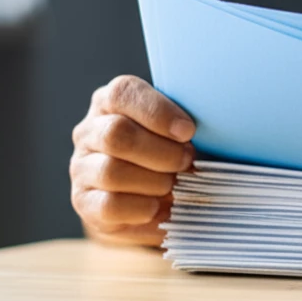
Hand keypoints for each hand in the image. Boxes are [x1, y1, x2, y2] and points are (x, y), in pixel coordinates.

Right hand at [71, 75, 195, 246]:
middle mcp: (90, 131)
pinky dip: (140, 207)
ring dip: (153, 181)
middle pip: (116, 134)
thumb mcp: (176, 136)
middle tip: (187, 161)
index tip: (189, 131)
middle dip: (161, 152)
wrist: (142, 203)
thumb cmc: (166, 157)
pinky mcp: (83, 201)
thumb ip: (186, 128)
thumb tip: (220, 134)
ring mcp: (82, 167)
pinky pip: (108, 205)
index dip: (158, 112)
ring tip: (174, 186)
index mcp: (111, 102)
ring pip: (111, 171)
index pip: (123, 92)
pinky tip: (157, 206)